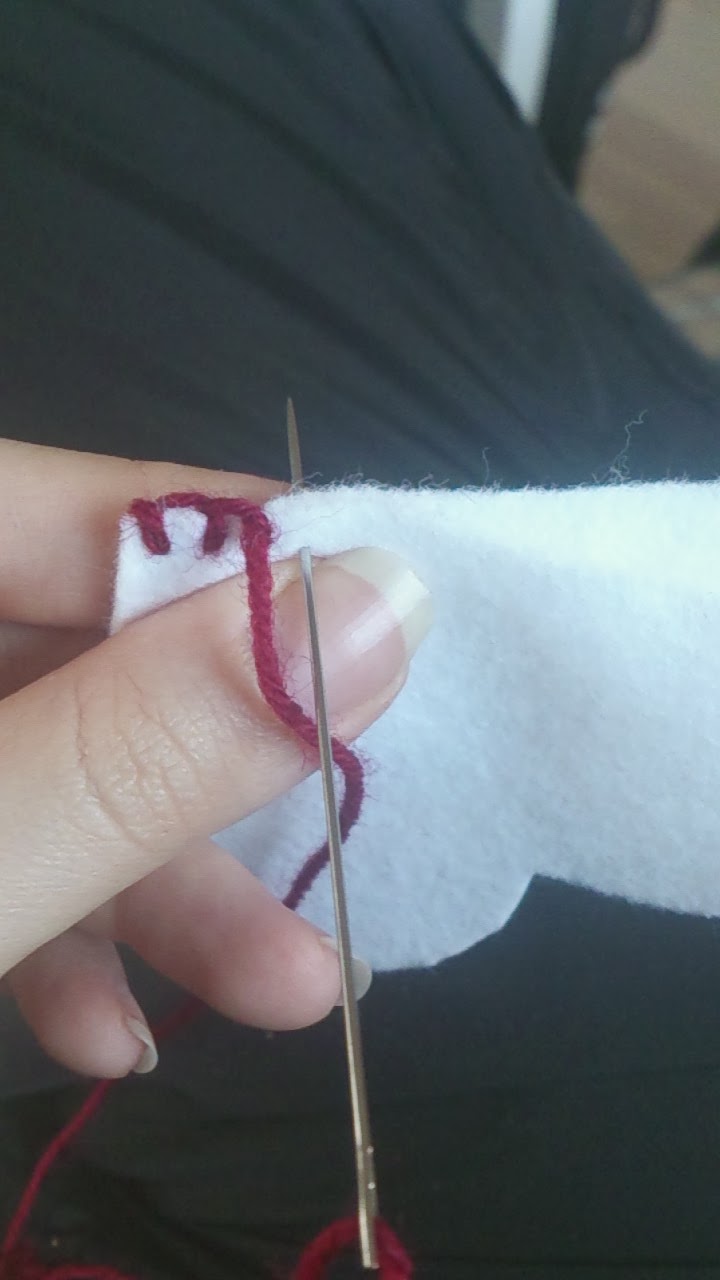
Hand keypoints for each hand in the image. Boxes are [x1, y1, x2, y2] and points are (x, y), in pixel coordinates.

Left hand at [0, 442, 429, 1077]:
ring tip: (282, 990)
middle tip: (351, 827)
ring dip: (161, 890)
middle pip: (84, 656)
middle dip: (218, 773)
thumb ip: (141, 747)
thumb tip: (376, 609)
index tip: (390, 614)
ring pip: (52, 770)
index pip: (78, 512)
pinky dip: (59, 936)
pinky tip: (109, 1030)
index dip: (239, 558)